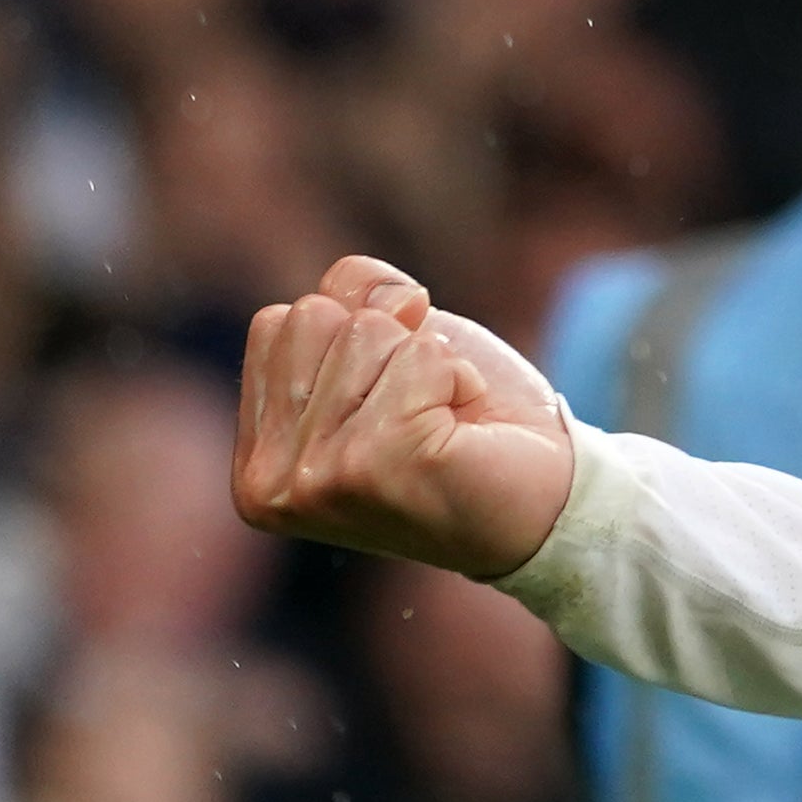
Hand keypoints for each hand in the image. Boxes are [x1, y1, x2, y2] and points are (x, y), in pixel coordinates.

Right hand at [232, 255, 576, 577]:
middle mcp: (269, 480)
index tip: (390, 396)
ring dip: (427, 362)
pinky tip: (461, 434)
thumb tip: (394, 298)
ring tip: (441, 422)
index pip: (277, 322)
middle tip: (421, 410)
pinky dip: (459, 379)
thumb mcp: (395, 344)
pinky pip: (422, 356)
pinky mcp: (375, 467)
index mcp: (256, 461)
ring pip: (366, 330)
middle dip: (388, 342)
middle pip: (311, 317)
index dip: (356, 329)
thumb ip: (353, 298)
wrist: (544, 504)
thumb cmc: (463, 422)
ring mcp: (315, 479)